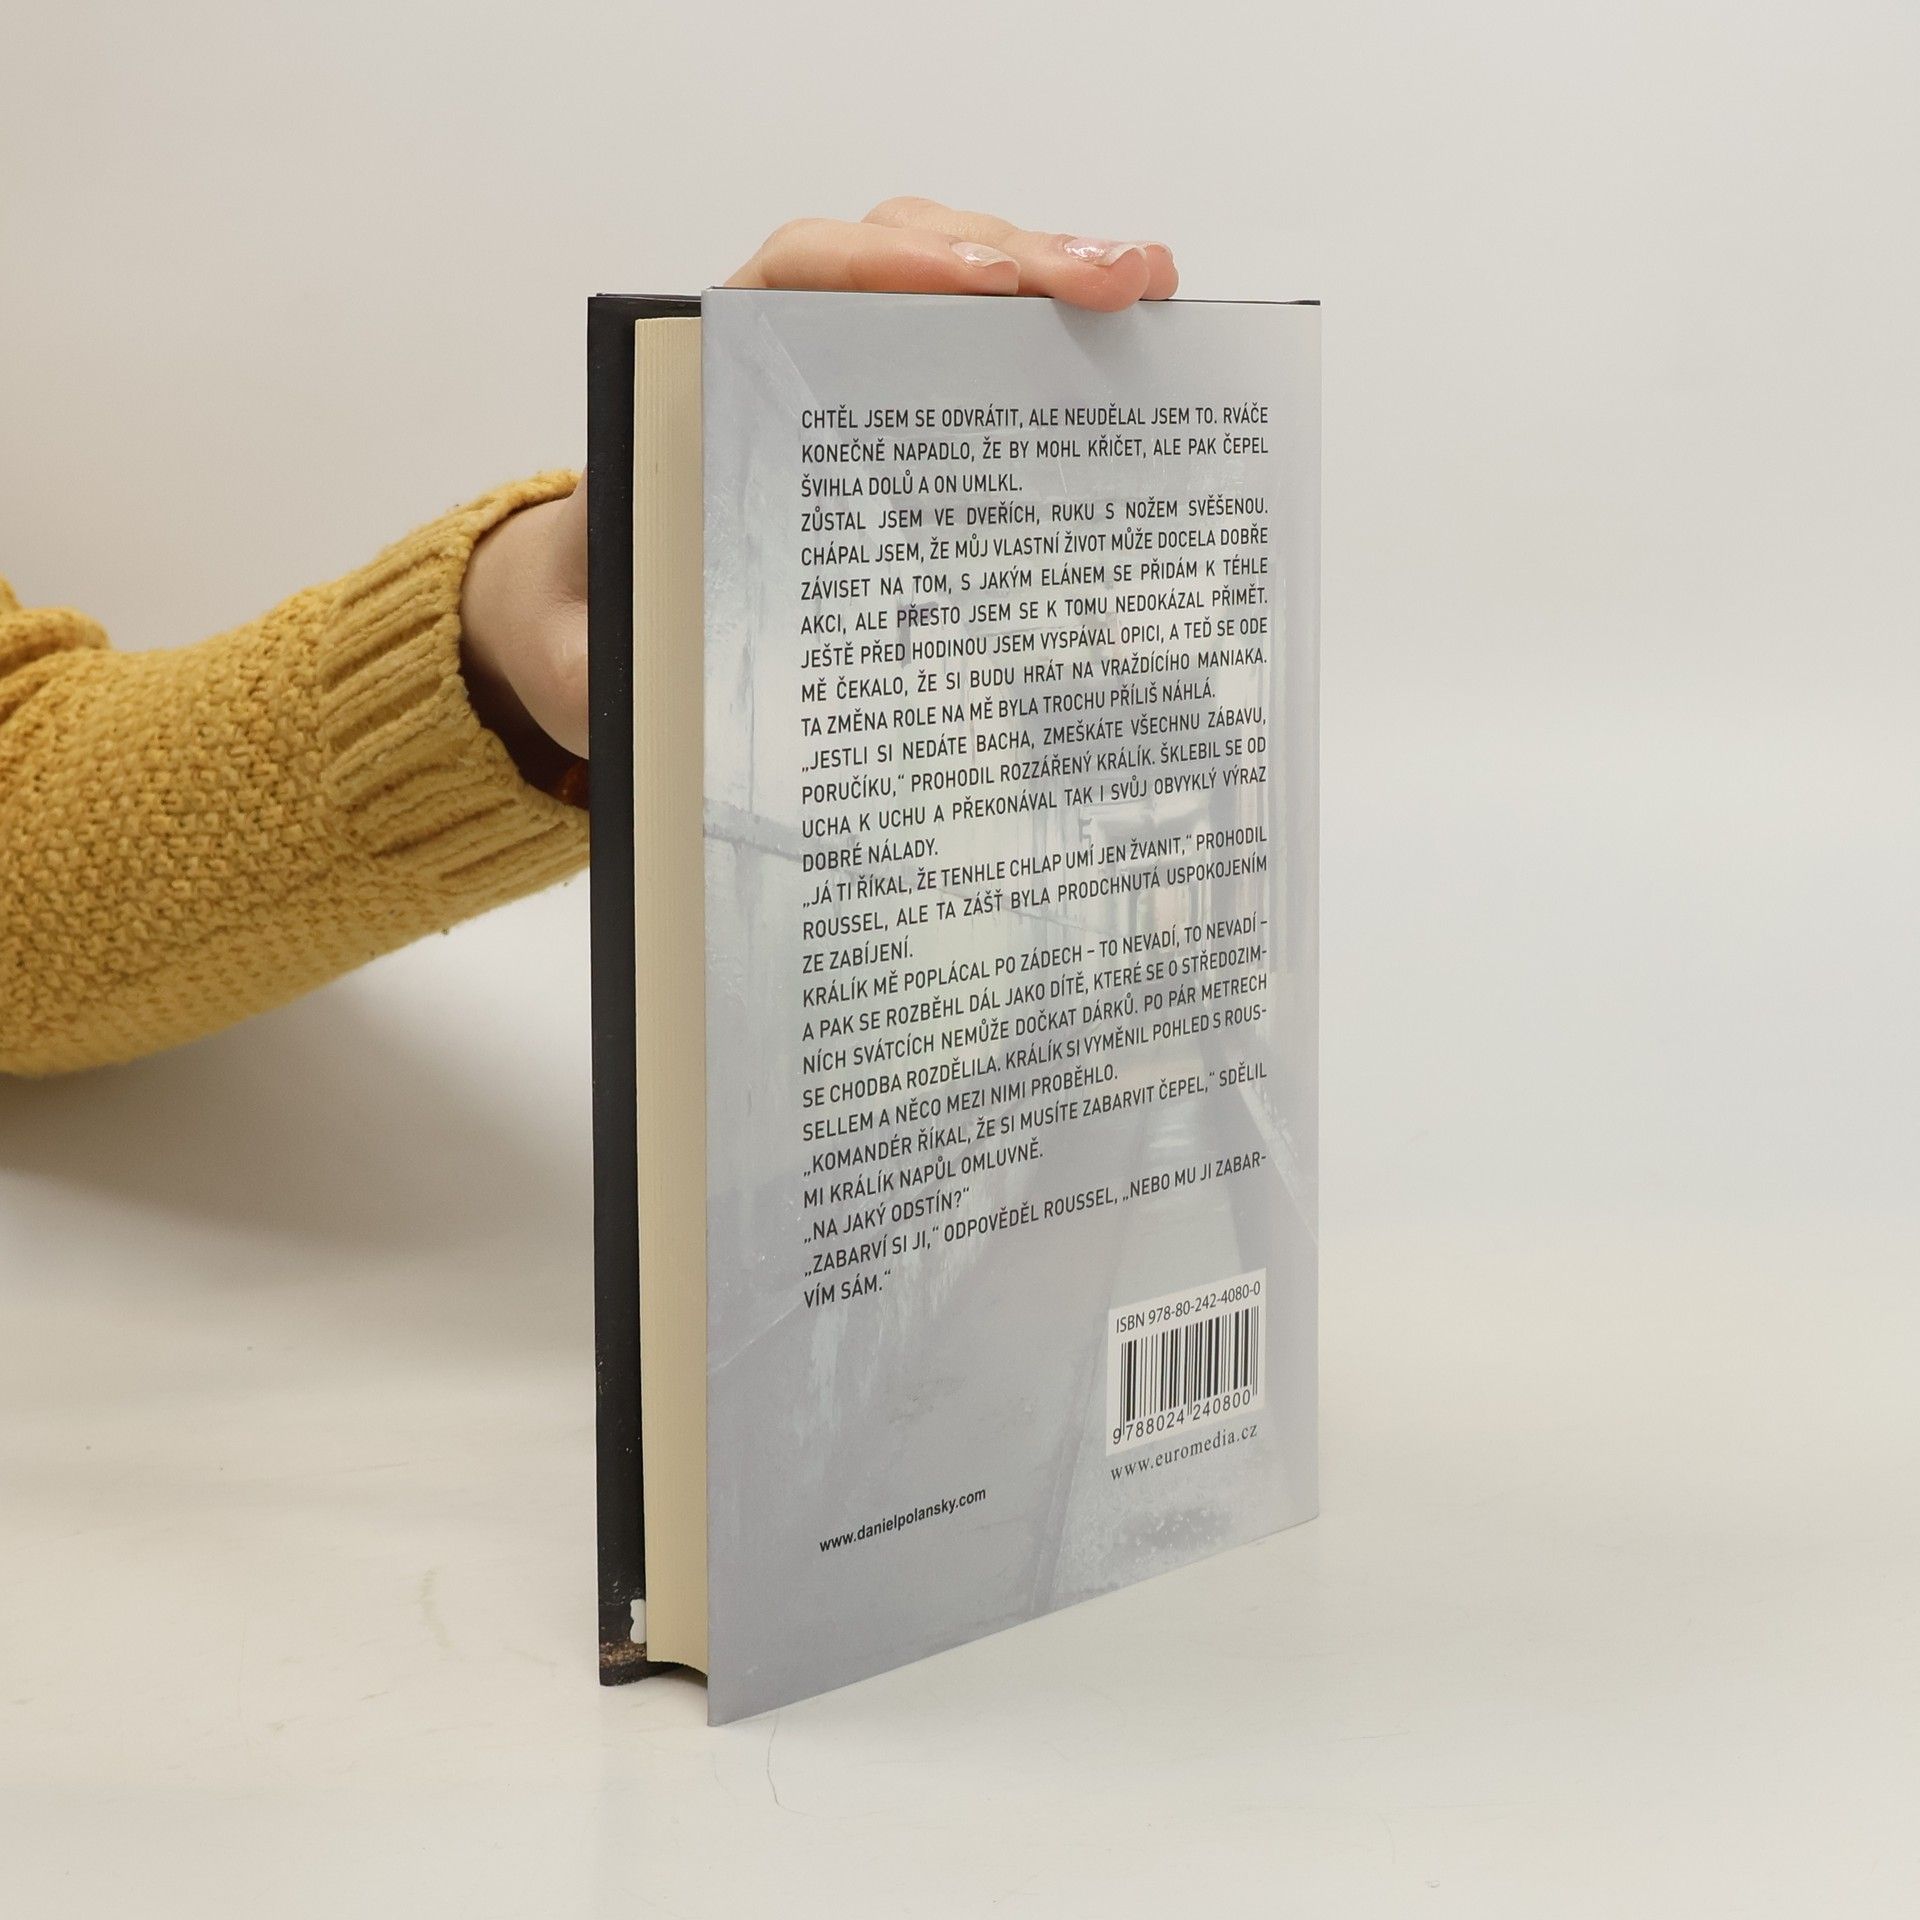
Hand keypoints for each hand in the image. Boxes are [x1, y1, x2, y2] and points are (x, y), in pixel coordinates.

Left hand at [460, 198, 1180, 779]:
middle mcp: (785, 353)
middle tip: (1113, 285)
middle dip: (1012, 256)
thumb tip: (627, 674)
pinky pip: (983, 354)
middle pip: (901, 256)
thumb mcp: (593, 646)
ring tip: (1146, 290)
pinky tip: (1134, 344)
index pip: (793, 276)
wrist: (612, 626)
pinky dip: (1056, 341)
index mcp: (705, 380)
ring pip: (958, 288)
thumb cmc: (615, 623)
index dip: (885, 265)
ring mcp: (854, 377)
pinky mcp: (905, 421)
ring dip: (1055, 278)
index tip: (976, 289)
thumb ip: (599, 657)